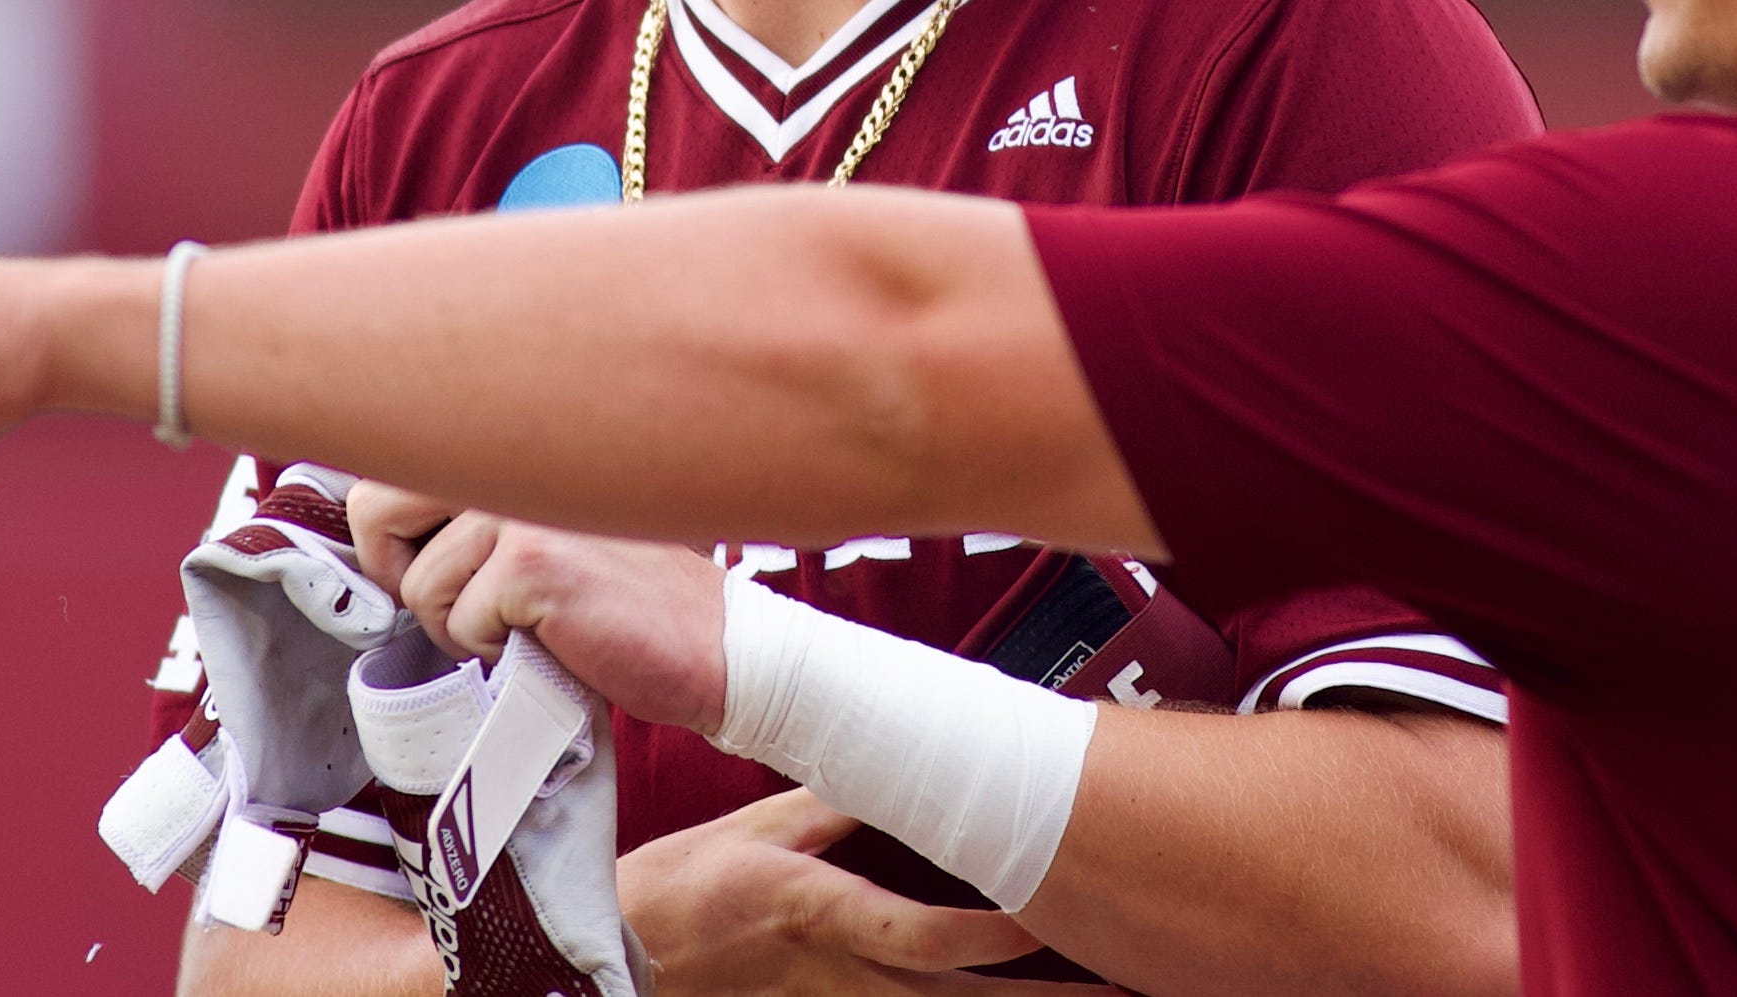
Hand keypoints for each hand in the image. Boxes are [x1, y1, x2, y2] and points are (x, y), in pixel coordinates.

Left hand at [348, 485, 728, 734]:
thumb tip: (374, 519)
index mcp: (516, 430)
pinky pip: (461, 625)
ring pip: (421, 587)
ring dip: (462, 624)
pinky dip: (497, 649)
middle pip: (375, 508)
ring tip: (527, 620)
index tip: (426, 563)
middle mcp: (516, 449)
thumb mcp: (547, 519)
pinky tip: (551, 634)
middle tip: (457, 601)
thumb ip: (478, 498)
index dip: (392, 533)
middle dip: (400, 573)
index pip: (392, 461)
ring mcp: (524, 504)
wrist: (714, 642)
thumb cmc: (625, 589)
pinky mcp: (534, 563)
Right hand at [621, 791, 1039, 995]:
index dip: (991, 930)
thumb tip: (898, 763)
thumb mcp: (756, 827)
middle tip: (1124, 995)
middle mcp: (837, 976)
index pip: (922, 934)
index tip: (1053, 915)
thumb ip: (832, 801)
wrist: (612, 963)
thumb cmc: (682, 888)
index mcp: (821, 912)